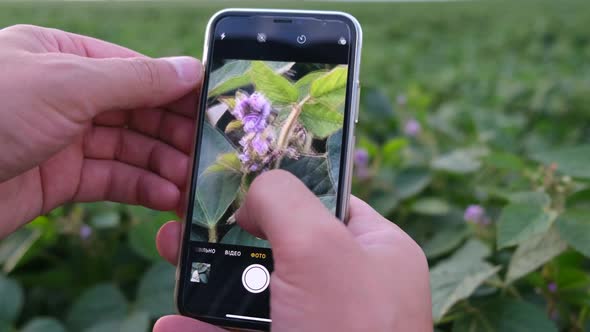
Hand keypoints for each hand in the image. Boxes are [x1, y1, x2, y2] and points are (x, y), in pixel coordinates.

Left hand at [0, 25, 200, 237]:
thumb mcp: (67, 84)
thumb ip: (134, 79)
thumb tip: (190, 69)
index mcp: (63, 55)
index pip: (135, 69)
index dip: (176, 89)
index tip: (212, 109)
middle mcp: (65, 95)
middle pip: (137, 112)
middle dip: (173, 133)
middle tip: (208, 154)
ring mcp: (63, 138)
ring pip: (129, 148)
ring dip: (164, 165)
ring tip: (192, 184)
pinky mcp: (60, 179)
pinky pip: (111, 178)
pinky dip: (141, 187)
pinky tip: (165, 196)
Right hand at [154, 170, 432, 331]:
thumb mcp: (320, 246)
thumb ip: (284, 200)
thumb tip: (254, 194)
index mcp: (376, 252)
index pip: (327, 200)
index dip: (282, 185)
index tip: (234, 178)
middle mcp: (350, 289)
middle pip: (280, 246)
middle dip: (228, 233)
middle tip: (187, 222)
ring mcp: (317, 328)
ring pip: (254, 296)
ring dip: (208, 281)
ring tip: (171, 258)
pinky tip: (171, 329)